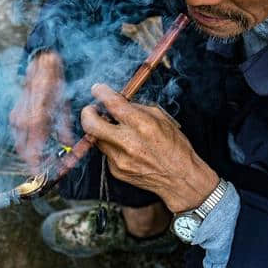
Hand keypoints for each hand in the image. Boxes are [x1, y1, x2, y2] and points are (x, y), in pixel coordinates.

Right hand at [9, 51, 73, 171]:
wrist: (41, 64)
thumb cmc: (55, 83)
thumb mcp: (65, 107)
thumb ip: (65, 129)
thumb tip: (68, 146)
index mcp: (35, 120)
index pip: (32, 152)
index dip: (38, 167)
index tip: (45, 175)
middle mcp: (22, 121)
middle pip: (24, 152)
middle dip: (37, 163)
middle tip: (52, 167)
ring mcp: (16, 118)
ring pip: (22, 145)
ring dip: (34, 154)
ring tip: (50, 157)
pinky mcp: (16, 115)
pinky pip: (21, 136)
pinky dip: (31, 144)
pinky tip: (44, 144)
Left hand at [80, 84, 218, 212]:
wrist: (180, 179)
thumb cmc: (175, 147)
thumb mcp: (162, 120)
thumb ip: (138, 109)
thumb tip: (119, 102)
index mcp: (142, 125)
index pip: (112, 104)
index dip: (100, 93)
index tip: (97, 89)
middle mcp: (128, 142)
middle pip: (91, 124)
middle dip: (87, 113)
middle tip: (91, 109)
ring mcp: (119, 159)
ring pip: (97, 139)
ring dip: (101, 130)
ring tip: (114, 129)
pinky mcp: (116, 171)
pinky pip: (106, 153)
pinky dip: (112, 146)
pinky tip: (126, 148)